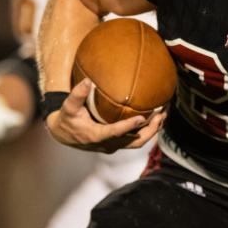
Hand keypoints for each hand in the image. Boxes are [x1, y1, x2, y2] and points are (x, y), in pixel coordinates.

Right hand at [46, 78, 165, 152]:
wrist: (63, 135)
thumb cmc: (68, 119)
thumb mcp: (68, 107)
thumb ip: (77, 95)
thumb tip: (87, 81)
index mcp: (96, 136)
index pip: (114, 133)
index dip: (128, 127)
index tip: (141, 118)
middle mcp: (108, 144)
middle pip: (135, 142)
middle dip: (150, 130)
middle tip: (161, 115)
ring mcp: (114, 146)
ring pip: (138, 143)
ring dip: (152, 131)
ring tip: (163, 116)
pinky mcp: (117, 144)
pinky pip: (135, 140)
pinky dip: (147, 131)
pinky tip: (155, 118)